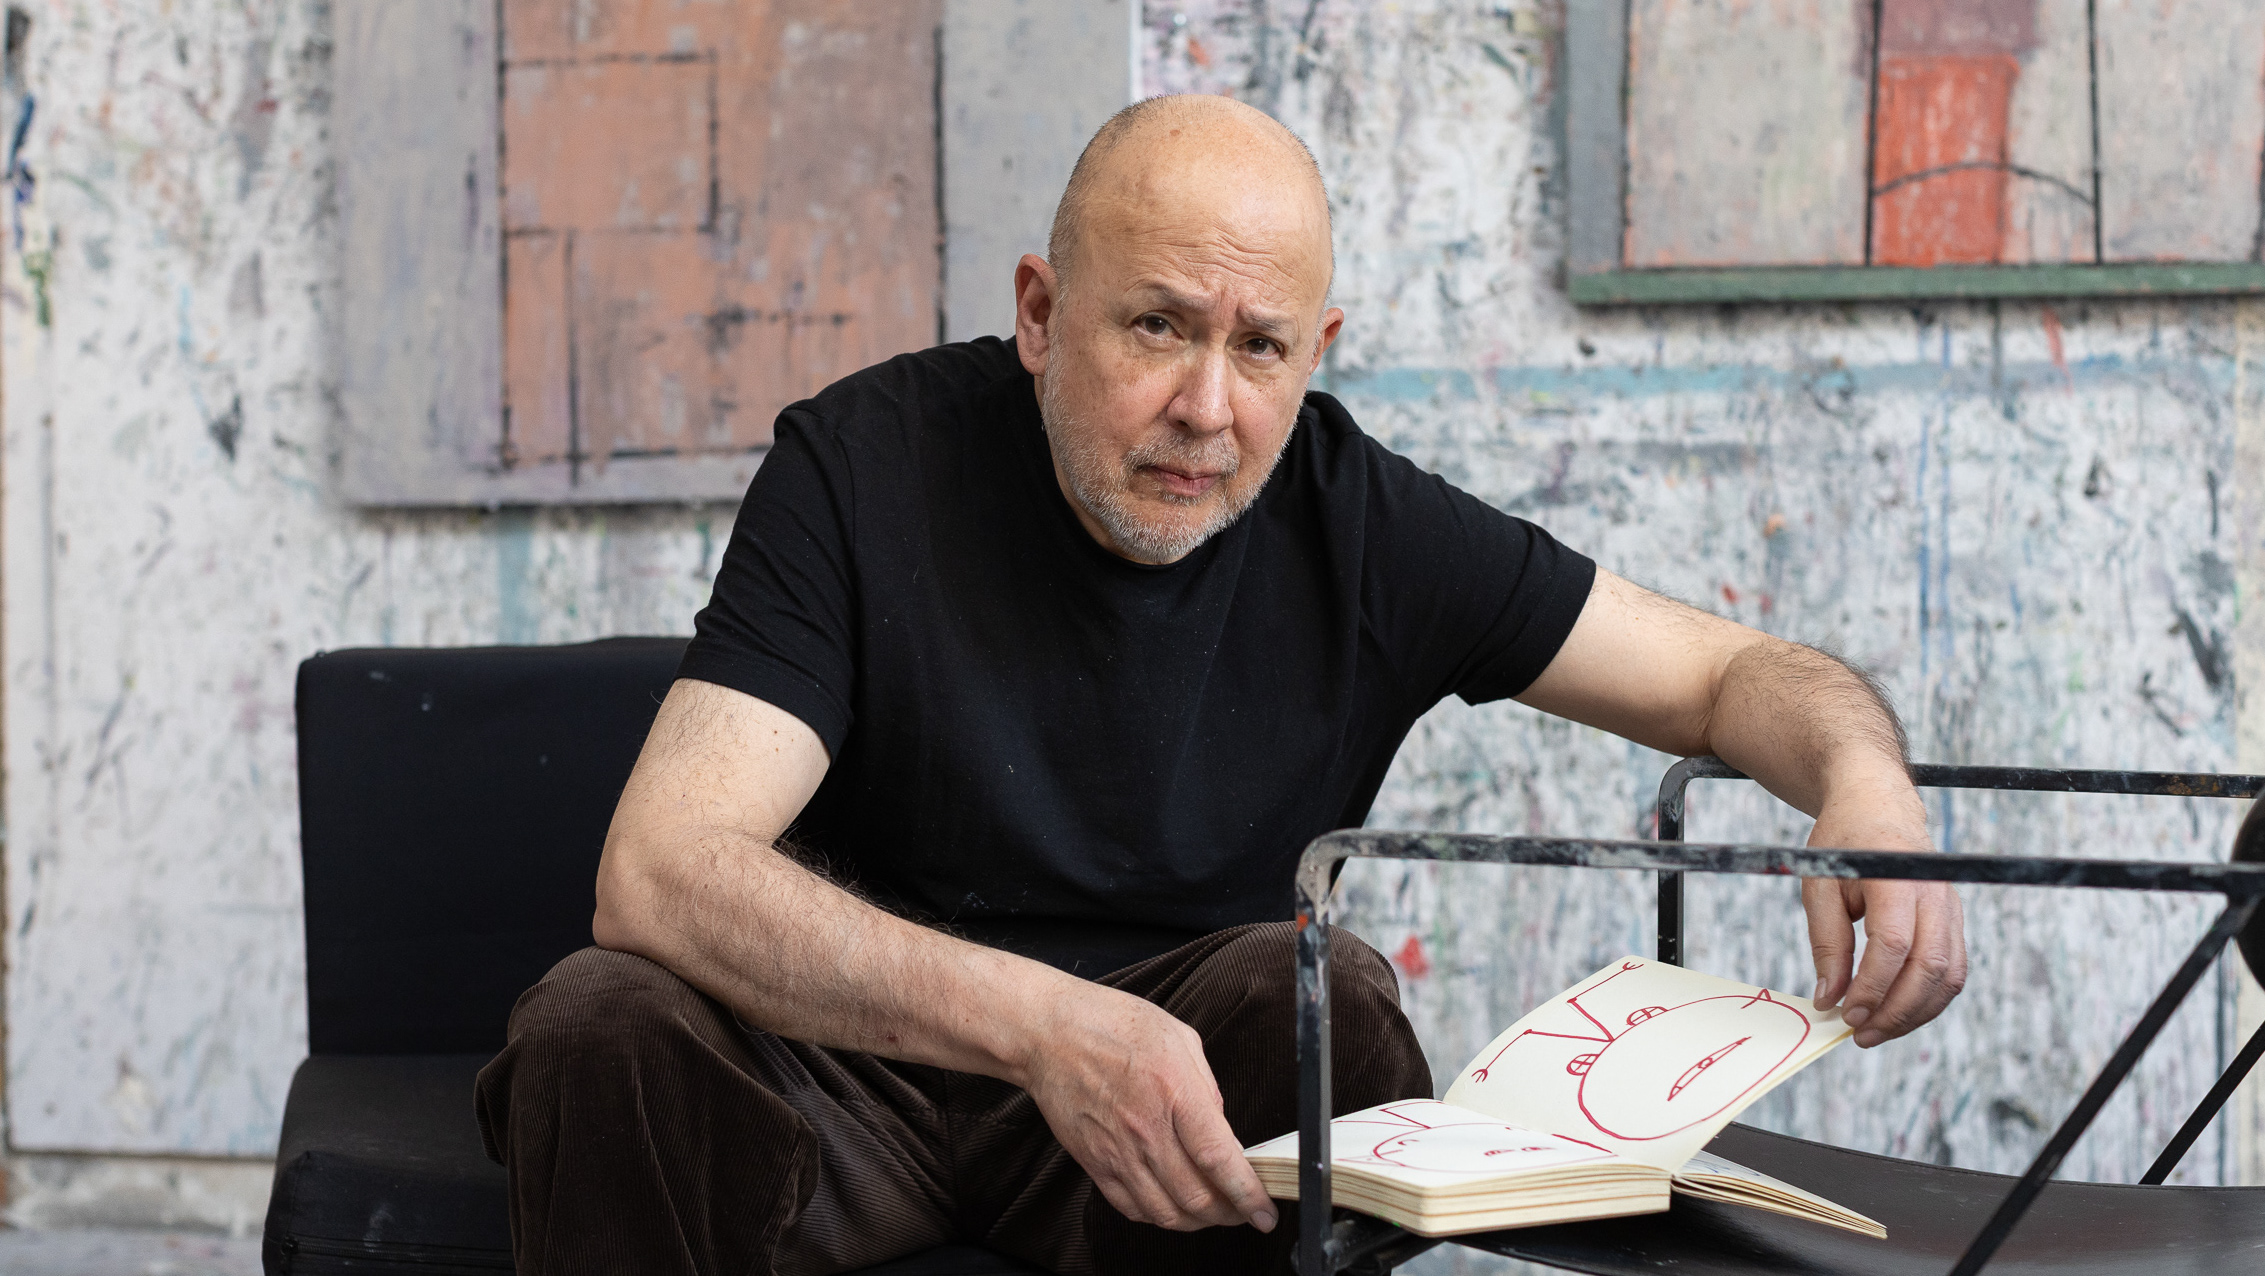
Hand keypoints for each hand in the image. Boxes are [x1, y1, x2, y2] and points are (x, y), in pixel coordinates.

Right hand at [1015, 982, 1275, 1232]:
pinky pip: (1132, 1208)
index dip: (1249, 1195)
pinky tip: (1173, 1204)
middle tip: (1245, 1211)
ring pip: (1166, 1213)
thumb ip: (1207, 1087)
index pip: (1219, 1160)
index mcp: (1174, 1091)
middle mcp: (1146, 1129)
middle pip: (1196, 1198)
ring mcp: (1117, 1151)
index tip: (1265, 1212)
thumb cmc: (1110, 1024)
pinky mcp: (1094, 1163)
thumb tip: (1222, 1130)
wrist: (1048, 1033)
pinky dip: (1159, 1216)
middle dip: (1230, 1214)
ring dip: (1197, 1221)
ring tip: (1213, 1212)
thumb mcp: (1179, 1038)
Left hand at [1803, 807, 1967, 1048]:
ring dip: (1915, 1014)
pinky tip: (1898, 1014)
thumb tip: (1829, 998)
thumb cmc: (1844, 845)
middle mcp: (1934, 893)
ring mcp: (1951, 907)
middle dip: (1895, 1010)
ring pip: (1948, 976)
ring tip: (1875, 1033)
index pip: (1894, 943)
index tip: (1845, 1012)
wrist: (1877, 806)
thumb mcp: (1819, 884)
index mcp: (1897, 877)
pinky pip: (1953, 971)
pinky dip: (1929, 1000)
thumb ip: (1826, 942)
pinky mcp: (1955, 921)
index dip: (1872, 986)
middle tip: (1858, 1033)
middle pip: (1928, 967)